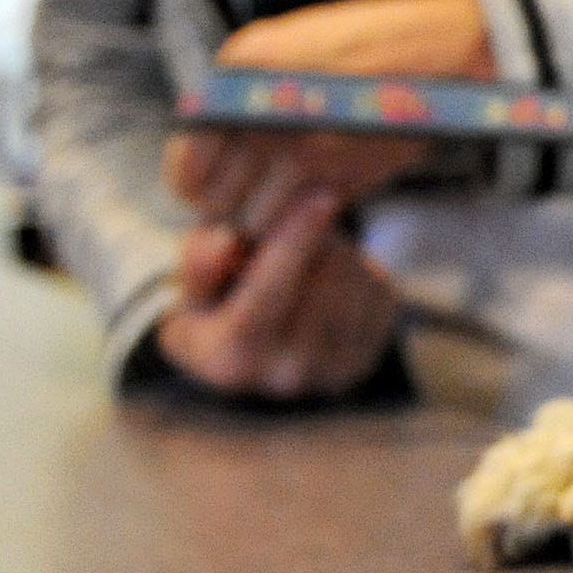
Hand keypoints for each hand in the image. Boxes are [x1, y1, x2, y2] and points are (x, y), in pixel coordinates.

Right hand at [153, 190, 399, 399]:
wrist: (257, 360)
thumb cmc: (218, 308)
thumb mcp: (194, 286)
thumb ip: (202, 264)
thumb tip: (225, 245)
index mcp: (231, 358)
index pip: (267, 293)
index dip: (294, 242)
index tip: (322, 197)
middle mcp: (285, 376)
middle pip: (322, 276)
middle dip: (312, 237)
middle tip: (289, 231)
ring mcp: (330, 373)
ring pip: (353, 278)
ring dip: (334, 251)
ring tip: (304, 260)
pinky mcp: (366, 358)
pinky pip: (377, 291)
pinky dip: (357, 272)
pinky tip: (327, 281)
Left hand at [166, 0, 498, 224]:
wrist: (436, 49)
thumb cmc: (360, 47)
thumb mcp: (284, 50)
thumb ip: (239, 96)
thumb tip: (206, 153)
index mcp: (240, 68)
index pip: (187, 162)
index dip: (199, 186)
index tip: (221, 189)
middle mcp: (258, 108)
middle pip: (215, 202)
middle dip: (235, 210)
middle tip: (262, 201)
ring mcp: (298, 144)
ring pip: (255, 222)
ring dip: (272, 222)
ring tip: (295, 201)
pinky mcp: (338, 173)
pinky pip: (299, 222)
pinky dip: (308, 221)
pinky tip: (326, 197)